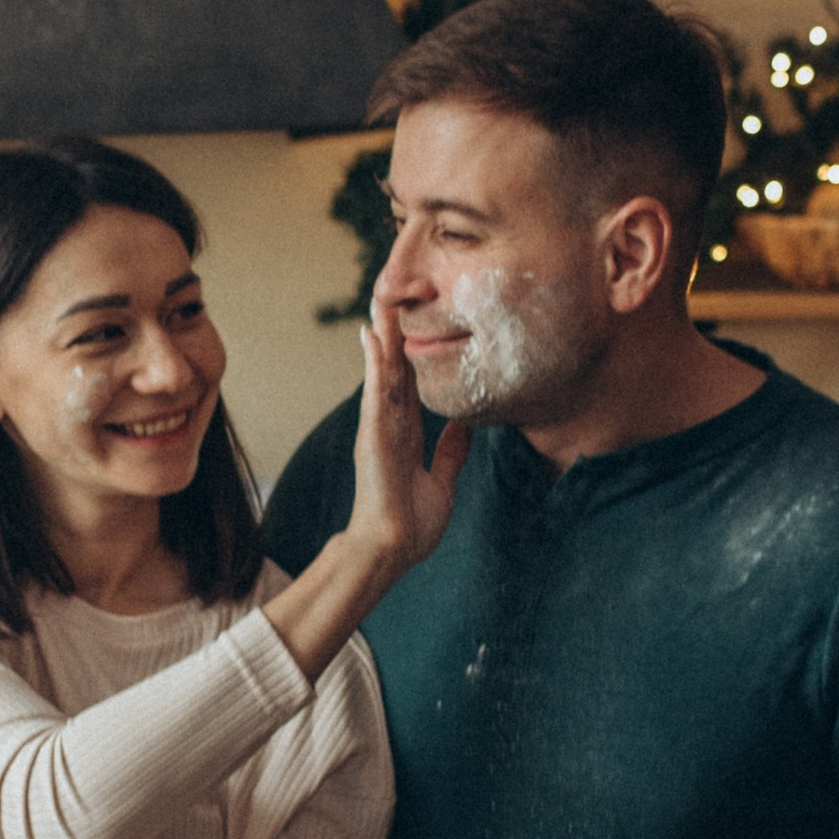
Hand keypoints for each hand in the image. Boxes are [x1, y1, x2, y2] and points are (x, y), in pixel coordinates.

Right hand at [348, 302, 469, 572]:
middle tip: (396, 288)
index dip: (413, 347)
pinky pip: (376, 391)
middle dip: (395, 327)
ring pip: (381, 369)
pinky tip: (374, 335)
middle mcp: (388, 422)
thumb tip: (465, 425)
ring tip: (381, 295)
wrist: (393, 550)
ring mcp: (378, 426)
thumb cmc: (412, 524)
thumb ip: (451, 452)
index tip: (418, 315)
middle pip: (392, 364)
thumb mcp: (443, 480)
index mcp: (405, 431)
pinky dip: (375, 363)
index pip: (409, 378)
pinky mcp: (373, 435)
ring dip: (381, 332)